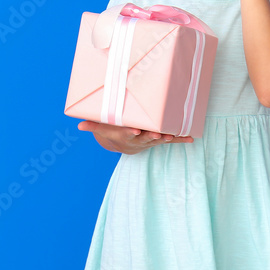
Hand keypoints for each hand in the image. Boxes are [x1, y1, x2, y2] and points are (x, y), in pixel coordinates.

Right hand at [77, 121, 192, 154]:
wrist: (125, 144)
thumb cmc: (114, 132)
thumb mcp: (103, 129)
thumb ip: (92, 126)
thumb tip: (78, 125)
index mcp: (127, 135)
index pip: (129, 134)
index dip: (132, 133)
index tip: (135, 130)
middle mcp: (140, 139)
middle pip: (146, 137)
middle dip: (152, 135)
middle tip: (156, 133)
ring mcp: (151, 140)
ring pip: (160, 139)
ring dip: (167, 137)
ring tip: (173, 135)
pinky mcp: (159, 139)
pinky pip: (172, 140)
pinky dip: (181, 139)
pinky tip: (191, 138)